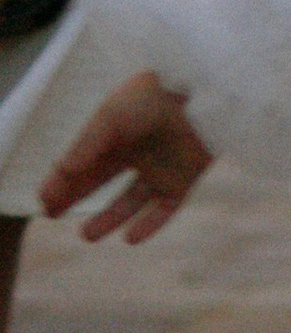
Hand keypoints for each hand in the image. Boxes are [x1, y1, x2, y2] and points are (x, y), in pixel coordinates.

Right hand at [39, 72, 212, 243]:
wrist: (204, 92)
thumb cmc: (153, 97)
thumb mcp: (110, 116)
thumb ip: (87, 144)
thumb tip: (64, 171)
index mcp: (115, 131)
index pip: (81, 160)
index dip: (60, 181)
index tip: (44, 202)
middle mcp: (135, 150)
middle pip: (99, 179)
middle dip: (74, 196)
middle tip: (51, 214)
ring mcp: (160, 166)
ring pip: (131, 200)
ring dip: (109, 218)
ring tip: (86, 236)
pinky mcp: (184, 178)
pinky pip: (165, 208)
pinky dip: (150, 225)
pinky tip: (129, 239)